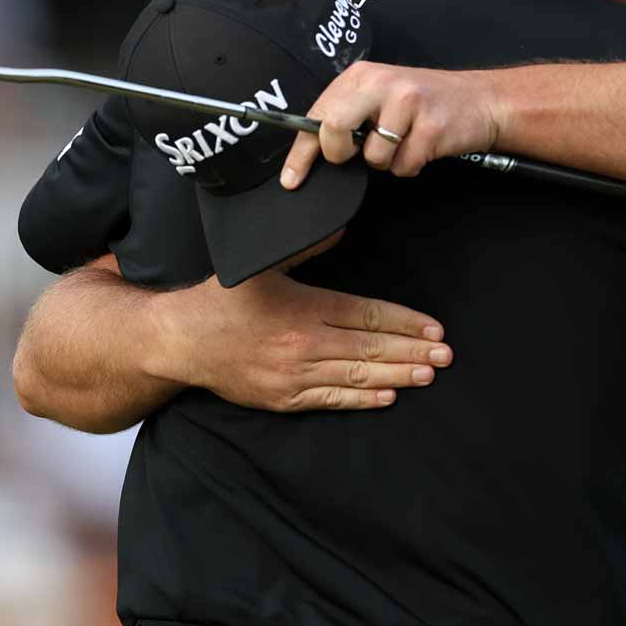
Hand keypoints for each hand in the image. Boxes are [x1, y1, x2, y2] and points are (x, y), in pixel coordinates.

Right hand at [153, 235, 452, 410]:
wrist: (178, 341)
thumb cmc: (219, 298)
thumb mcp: (261, 262)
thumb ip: (306, 245)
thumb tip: (342, 225)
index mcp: (302, 307)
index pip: (366, 316)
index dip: (404, 323)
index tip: (434, 327)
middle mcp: (303, 344)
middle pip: (370, 349)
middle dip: (413, 351)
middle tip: (447, 355)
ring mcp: (293, 375)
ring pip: (356, 377)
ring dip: (397, 375)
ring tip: (429, 374)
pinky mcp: (282, 399)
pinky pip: (331, 401)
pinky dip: (361, 399)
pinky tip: (388, 396)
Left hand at [279, 61, 503, 188]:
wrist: (481, 100)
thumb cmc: (425, 102)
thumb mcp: (382, 95)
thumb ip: (350, 113)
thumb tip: (315, 149)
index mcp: (361, 75)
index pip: (318, 115)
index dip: (302, 152)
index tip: (291, 179)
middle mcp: (381, 83)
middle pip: (334, 128)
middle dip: (341, 154)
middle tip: (359, 155)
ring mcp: (408, 103)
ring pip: (374, 156)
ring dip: (387, 162)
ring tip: (405, 142)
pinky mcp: (431, 127)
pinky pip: (404, 166)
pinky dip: (411, 166)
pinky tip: (424, 147)